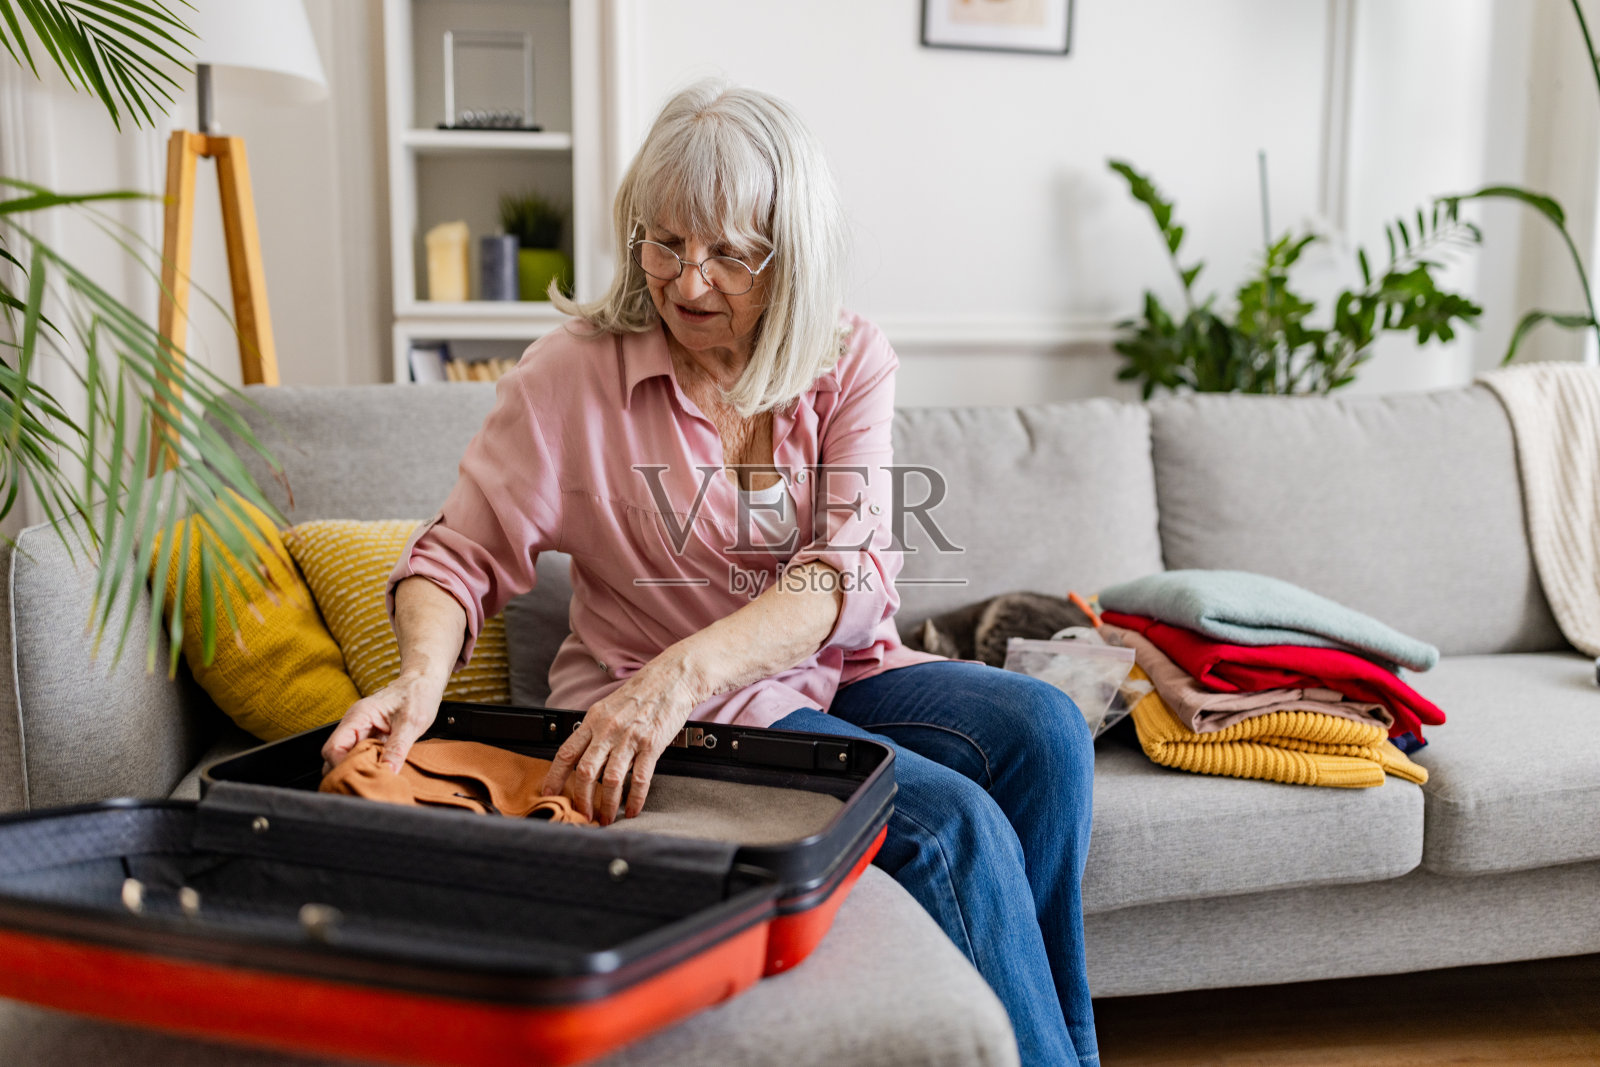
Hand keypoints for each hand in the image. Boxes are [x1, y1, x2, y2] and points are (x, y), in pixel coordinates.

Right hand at [321, 671, 447, 773]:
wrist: (424, 682)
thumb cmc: (417, 694)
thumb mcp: (412, 722)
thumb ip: (398, 747)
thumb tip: (388, 772)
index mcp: (358, 717)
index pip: (333, 748)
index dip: (341, 767)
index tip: (358, 781)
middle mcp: (354, 726)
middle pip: (336, 757)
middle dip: (348, 774)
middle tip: (366, 788)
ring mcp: (362, 733)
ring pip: (348, 760)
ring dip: (359, 772)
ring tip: (375, 783)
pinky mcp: (372, 739)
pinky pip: (363, 758)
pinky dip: (370, 768)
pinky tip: (381, 776)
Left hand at [541, 652, 699, 824]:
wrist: (672, 678)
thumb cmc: (642, 693)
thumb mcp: (608, 707)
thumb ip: (594, 731)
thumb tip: (584, 756)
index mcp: (593, 720)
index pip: (566, 753)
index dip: (554, 777)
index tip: (549, 794)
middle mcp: (608, 730)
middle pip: (585, 772)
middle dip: (581, 799)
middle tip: (582, 815)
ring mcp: (629, 738)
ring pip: (610, 780)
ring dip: (606, 805)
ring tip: (606, 818)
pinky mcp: (651, 745)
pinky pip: (639, 779)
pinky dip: (634, 799)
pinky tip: (632, 809)